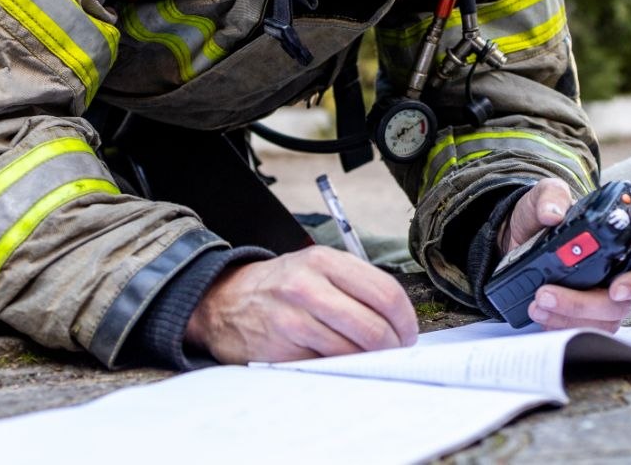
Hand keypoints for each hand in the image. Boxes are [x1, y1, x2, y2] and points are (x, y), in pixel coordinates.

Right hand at [186, 245, 418, 363]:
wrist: (222, 301)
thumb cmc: (280, 287)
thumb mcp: (314, 268)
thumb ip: (354, 286)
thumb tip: (398, 323)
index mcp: (325, 260)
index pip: (385, 293)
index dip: (406, 320)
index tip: (409, 333)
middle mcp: (308, 286)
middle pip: (373, 327)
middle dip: (393, 348)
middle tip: (396, 354)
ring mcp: (293, 319)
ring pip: (352, 351)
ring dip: (369, 362)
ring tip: (371, 360)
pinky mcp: (281, 349)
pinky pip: (326, 366)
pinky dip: (341, 369)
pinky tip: (341, 364)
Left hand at [500, 177, 630, 333]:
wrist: (518, 236)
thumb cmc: (542, 215)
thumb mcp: (545, 195)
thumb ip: (552, 197)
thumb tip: (553, 214)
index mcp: (623, 242)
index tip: (616, 288)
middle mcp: (618, 273)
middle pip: (621, 302)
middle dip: (584, 303)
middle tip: (548, 293)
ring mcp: (600, 296)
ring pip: (600, 321)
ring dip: (567, 316)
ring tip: (537, 302)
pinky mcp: (581, 313)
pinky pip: (579, 329)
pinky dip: (558, 325)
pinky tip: (539, 313)